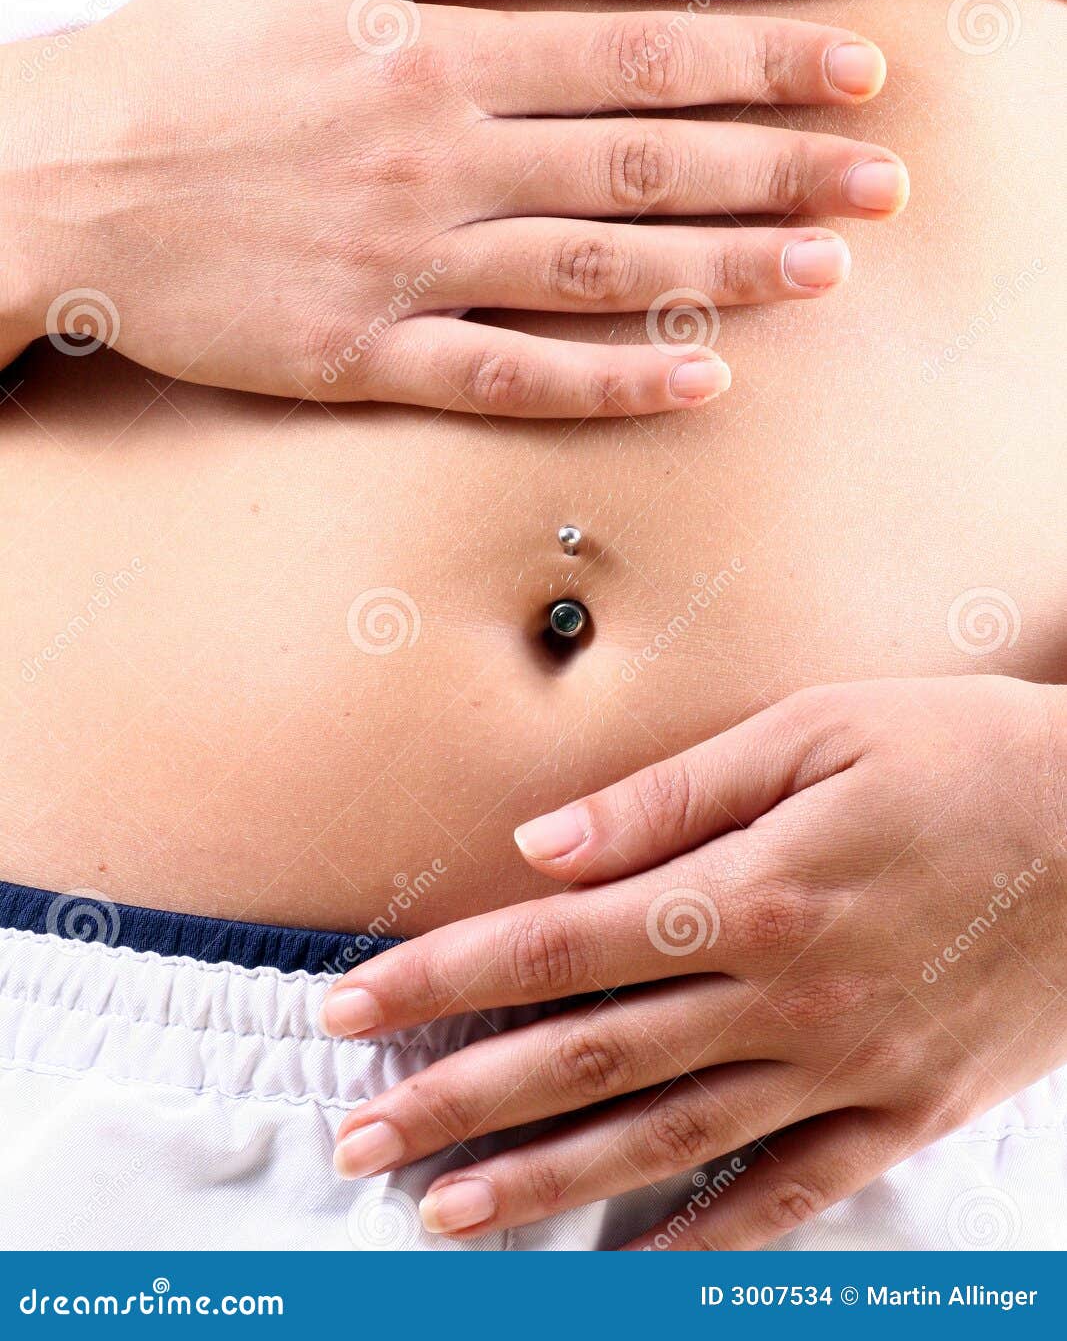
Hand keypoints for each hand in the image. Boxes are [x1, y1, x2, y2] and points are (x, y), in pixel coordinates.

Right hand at [2, 0, 905, 411]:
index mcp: (430, 59)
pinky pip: (507, 376)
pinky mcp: (367, 355)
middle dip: (776, 172)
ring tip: (826, 275)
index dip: (753, 65)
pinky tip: (695, 379)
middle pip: (641, 164)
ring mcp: (406, 266)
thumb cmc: (175, 67)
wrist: (55, 183)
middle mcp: (438, 163)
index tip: (851, 75)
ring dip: (721, 271)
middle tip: (882, 188)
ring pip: (595, 268)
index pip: (630, 59)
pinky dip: (605, 382)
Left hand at [321, 676, 1065, 1246]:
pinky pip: (786, 1198)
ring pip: (664, 1140)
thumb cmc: (965, 757)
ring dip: (545, 1182)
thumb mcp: (817, 732)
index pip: (558, 947)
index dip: (446, 978)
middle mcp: (785, 998)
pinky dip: (702, 1243)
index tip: (357, 1004)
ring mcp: (844, 1072)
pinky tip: (626, 1274)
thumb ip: (670, 795)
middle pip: (588, 1057)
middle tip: (358, 1135)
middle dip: (460, 1096)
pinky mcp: (901, 1115)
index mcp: (753, 890)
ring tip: (442, 1212)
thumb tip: (540, 845)